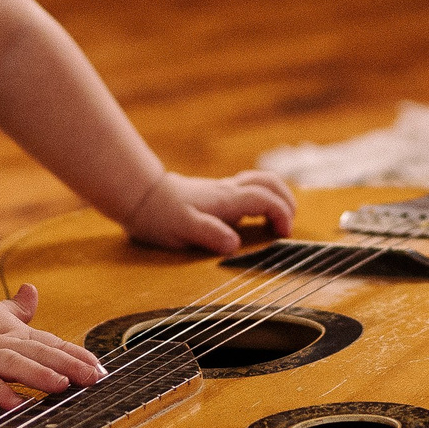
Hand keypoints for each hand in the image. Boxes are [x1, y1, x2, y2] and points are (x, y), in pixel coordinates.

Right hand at [0, 283, 104, 408]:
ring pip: (16, 364)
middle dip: (69, 366)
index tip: (101, 368)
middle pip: (41, 354)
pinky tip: (15, 404)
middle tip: (94, 378)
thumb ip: (15, 310)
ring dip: (39, 375)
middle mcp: (3, 343)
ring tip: (61, 385)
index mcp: (13, 332)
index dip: (76, 355)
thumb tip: (32, 290)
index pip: (51, 343)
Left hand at [123, 169, 297, 253]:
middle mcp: (228, 191)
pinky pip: (248, 190)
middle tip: (287, 227)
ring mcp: (223, 191)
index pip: (265, 199)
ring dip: (276, 197)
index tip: (284, 235)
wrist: (141, 197)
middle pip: (269, 183)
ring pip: (260, 182)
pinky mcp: (216, 195)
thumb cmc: (160, 215)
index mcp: (226, 200)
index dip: (282, 214)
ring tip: (277, 221)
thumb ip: (209, 234)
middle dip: (286, 201)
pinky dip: (262, 199)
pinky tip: (254, 218)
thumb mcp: (182, 229)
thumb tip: (233, 244)